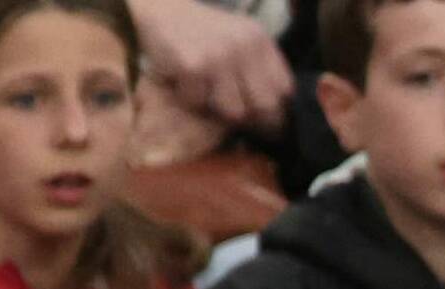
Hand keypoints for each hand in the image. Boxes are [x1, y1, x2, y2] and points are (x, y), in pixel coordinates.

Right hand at [131, 0, 291, 128]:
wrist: (159, 9)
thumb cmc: (201, 32)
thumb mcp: (239, 40)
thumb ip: (259, 70)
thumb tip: (275, 117)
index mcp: (260, 41)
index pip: (285, 90)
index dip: (278, 111)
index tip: (267, 122)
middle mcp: (244, 47)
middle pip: (265, 107)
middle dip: (253, 121)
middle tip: (238, 121)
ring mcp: (220, 56)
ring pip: (233, 111)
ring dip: (216, 110)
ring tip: (204, 93)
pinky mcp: (193, 66)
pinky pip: (199, 104)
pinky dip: (189, 100)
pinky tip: (182, 82)